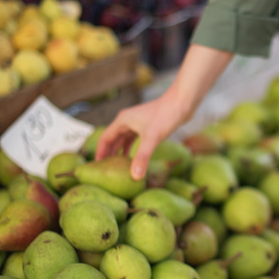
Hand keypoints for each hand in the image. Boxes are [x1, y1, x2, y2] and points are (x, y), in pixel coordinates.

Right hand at [94, 45, 233, 179]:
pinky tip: (133, 158)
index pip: (105, 139)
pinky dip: (131, 148)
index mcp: (122, 121)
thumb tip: (134, 176)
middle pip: (112, 139)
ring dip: (119, 152)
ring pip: (123, 139)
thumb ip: (142, 157)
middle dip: (108, 154)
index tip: (95, 168)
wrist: (183, 102)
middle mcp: (127, 120)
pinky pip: (134, 139)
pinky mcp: (147, 125)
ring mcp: (137, 122)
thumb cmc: (167, 115)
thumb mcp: (152, 138)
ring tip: (117, 167)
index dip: (100, 154)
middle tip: (104, 171)